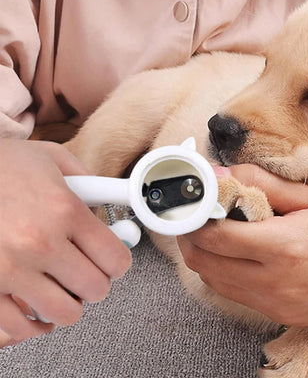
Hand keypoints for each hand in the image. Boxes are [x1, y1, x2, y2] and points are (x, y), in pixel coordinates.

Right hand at [0, 140, 131, 345]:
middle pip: (95, 288)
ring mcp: (9, 269)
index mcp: (63, 209)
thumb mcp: (53, 158)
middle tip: (85, 271)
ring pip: (64, 313)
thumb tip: (113, 202)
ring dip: (68, 302)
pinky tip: (36, 302)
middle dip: (96, 282)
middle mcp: (39, 242)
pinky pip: (21, 327)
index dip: (119, 262)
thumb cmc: (4, 167)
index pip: (115, 258)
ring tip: (61, 285)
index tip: (113, 262)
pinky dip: (34, 321)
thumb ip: (88, 182)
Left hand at [177, 164, 307, 325]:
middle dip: (190, 237)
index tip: (190, 203)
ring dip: (204, 256)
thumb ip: (260, 182)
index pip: (215, 237)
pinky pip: (237, 295)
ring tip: (211, 231)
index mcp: (285, 248)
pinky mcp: (284, 315)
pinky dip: (223, 273)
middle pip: (206, 264)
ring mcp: (280, 305)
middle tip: (193, 215)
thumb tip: (220, 173)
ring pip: (216, 282)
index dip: (194, 218)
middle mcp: (278, 284)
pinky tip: (235, 253)